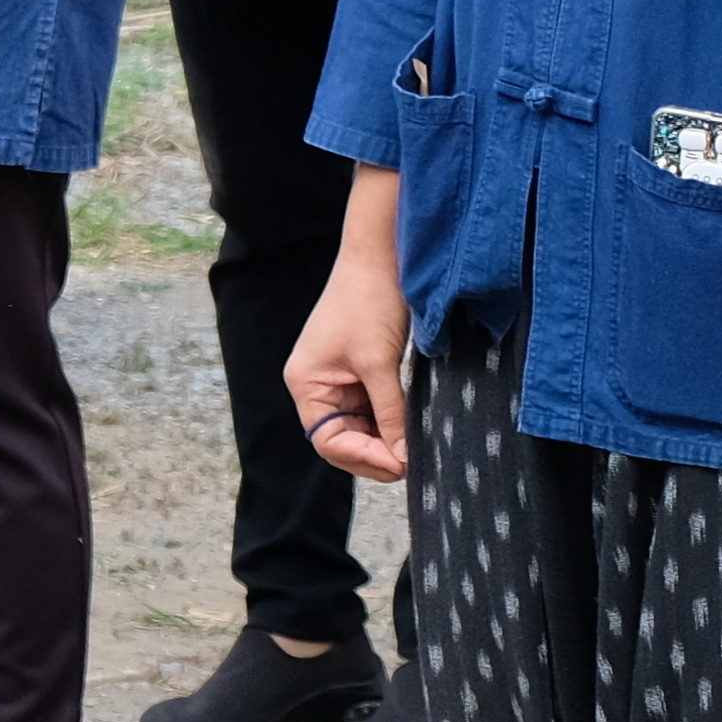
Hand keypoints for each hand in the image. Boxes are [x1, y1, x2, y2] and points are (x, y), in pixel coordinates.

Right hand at [283, 201, 412, 483]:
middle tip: (412, 463)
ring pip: (360, 428)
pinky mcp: (360, 371)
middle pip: (342, 439)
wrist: (381, 256)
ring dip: (385, 440)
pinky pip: (373, 409)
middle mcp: (317, 384)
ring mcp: (338, 379)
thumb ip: (390, 413)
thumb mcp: (379, 362)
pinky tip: (411, 428)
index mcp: (306, 382)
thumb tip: (403, 458)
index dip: (362, 458)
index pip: (327, 440)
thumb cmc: (368, 301)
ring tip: (415, 448)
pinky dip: (391, 422)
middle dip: (375, 454)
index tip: (400, 465)